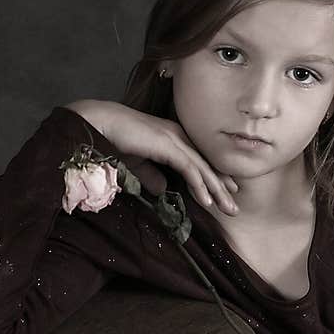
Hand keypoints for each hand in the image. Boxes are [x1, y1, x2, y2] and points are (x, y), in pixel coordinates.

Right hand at [65, 99, 238, 214]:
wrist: (99, 124)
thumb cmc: (115, 141)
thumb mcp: (138, 163)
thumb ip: (151, 175)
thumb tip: (162, 189)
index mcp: (174, 138)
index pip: (200, 160)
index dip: (214, 178)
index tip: (226, 194)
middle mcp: (179, 136)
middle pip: (207, 165)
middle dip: (222, 187)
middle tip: (234, 208)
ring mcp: (175, 139)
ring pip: (203, 168)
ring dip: (217, 190)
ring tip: (228, 209)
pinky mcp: (168, 145)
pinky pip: (189, 168)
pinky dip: (199, 185)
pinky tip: (206, 201)